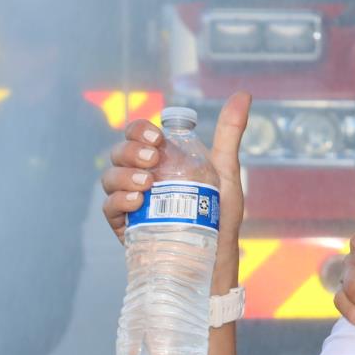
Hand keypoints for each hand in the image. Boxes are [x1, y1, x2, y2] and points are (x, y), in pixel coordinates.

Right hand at [99, 97, 250, 272]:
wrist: (214, 260)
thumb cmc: (219, 217)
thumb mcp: (225, 172)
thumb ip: (230, 133)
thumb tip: (244, 94)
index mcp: (162, 161)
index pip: (138, 135)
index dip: (140, 131)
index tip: (157, 139)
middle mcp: (142, 177)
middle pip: (120, 153)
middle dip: (131, 152)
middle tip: (154, 161)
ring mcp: (131, 201)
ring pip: (110, 178)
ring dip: (123, 175)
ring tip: (146, 184)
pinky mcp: (125, 226)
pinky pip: (110, 208)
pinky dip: (119, 201)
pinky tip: (137, 202)